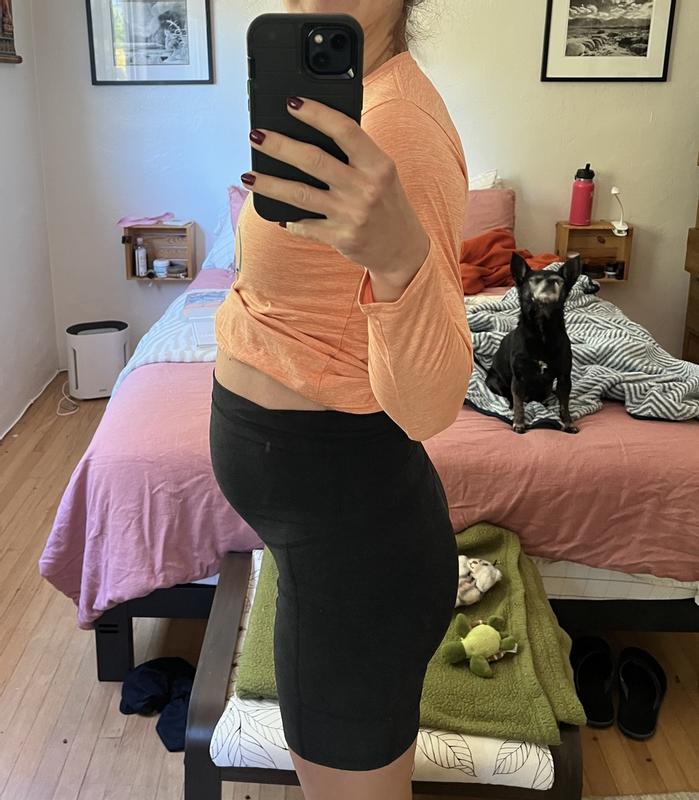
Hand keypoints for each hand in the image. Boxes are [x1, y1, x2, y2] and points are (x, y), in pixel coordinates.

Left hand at [242, 97, 429, 300]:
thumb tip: (311, 133)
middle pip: (314, 161)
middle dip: (280, 146)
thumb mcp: (382, 174)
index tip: (291, 103)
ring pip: (300, 195)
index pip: (345, 130)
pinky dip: (289, 220)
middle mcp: (365, 188)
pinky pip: (305, 226)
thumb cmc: (388, 204)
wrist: (403, 250)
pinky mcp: (340, 238)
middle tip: (256, 136)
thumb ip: (356, 155)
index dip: (316, 113)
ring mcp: (351, 215)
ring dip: (270, 184)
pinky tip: (277, 214)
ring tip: (248, 176)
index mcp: (378, 165)